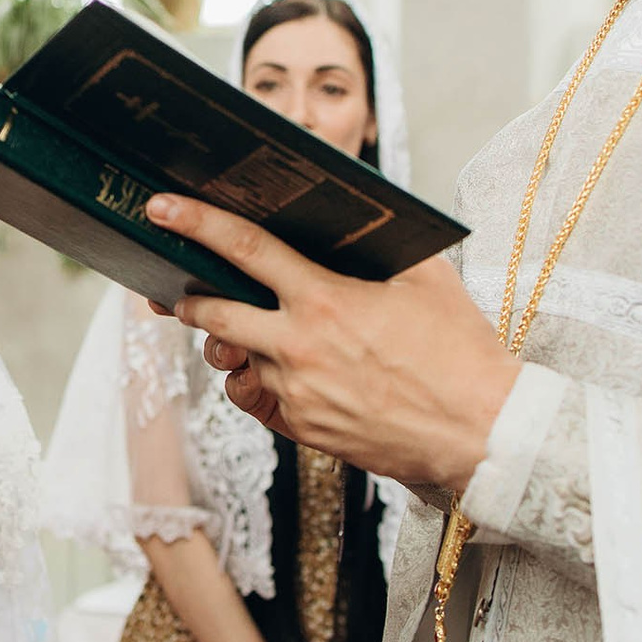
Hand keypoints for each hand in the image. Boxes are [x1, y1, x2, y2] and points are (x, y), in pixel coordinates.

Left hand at [145, 196, 521, 489]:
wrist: (482, 434)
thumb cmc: (460, 353)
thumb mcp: (425, 281)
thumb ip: (380, 245)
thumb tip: (351, 217)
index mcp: (325, 301)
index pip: (243, 250)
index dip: (196, 224)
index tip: (160, 208)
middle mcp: (299, 348)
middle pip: (212, 313)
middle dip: (185, 297)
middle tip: (174, 288)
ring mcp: (296, 394)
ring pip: (235, 359)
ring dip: (232, 342)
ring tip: (251, 330)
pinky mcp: (301, 430)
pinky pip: (257, 398)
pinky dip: (259, 381)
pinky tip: (285, 371)